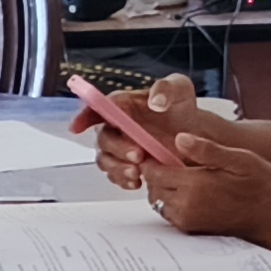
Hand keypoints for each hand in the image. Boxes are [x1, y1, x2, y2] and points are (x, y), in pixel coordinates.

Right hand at [90, 74, 197, 192]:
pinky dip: (123, 180)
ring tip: (137, 173)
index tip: (76, 128)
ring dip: (117, 168)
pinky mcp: (125, 165)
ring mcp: (118, 148)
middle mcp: (115, 126)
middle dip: (117, 148)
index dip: (83, 117)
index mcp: (122, 104)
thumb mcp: (180, 89)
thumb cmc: (181, 107)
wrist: (193, 134)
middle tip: (137, 155)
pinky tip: (138, 182)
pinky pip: (115, 175)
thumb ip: (167, 88)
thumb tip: (156, 102)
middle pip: (103, 138)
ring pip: (105, 160)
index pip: (95, 108)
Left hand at [137, 128, 270, 246]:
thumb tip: (180, 138)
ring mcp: (186, 220)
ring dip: (163, 186)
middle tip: (170, 159)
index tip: (158, 148)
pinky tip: (189, 189)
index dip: (151, 157)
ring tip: (181, 173)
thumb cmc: (262, 186)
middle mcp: (185, 206)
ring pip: (158, 199)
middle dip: (156, 171)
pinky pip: (168, 212)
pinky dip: (170, 200)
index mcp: (194, 185)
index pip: (153, 170)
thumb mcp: (241, 159)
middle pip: (153, 185)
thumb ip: (208, 150)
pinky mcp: (190, 229)